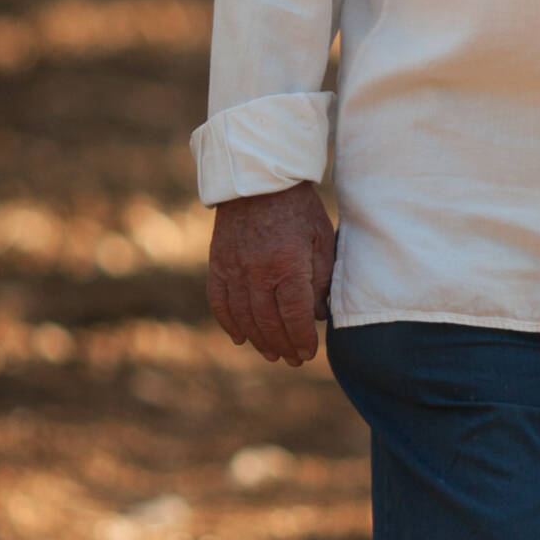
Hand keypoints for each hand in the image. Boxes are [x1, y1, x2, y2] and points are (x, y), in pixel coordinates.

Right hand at [206, 181, 335, 365]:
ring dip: (258, 341)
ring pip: (244, 317)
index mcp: (288, 263)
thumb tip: (317, 315)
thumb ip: (321, 278)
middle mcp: (258, 271)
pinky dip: (229, 323)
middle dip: (283, 346)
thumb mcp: (322, 237)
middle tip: (293, 360)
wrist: (259, 178)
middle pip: (269, 322)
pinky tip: (240, 338)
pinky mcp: (218, 263)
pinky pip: (220, 302)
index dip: (302, 339)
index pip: (295, 315)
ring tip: (272, 354)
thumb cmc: (298, 207)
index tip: (309, 353)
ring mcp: (234, 268)